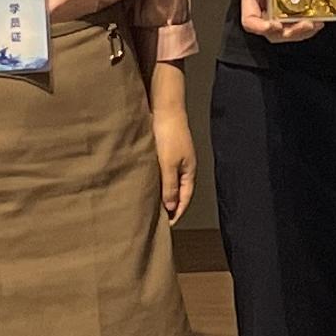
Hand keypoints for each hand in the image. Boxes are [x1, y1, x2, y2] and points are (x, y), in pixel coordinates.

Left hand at [152, 84, 197, 223]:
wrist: (165, 109)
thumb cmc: (169, 135)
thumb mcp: (168, 164)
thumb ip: (170, 187)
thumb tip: (171, 208)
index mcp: (189, 172)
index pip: (185, 199)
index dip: (177, 213)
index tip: (166, 226)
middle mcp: (184, 167)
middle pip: (178, 193)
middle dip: (169, 207)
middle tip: (157, 220)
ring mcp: (175, 159)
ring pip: (169, 183)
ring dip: (162, 194)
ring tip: (149, 206)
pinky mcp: (166, 152)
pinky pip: (162, 173)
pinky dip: (157, 182)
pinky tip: (146, 186)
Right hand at [234, 0, 322, 44]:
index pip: (250, 21)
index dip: (262, 28)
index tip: (275, 25)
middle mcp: (263, 7)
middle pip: (272, 32)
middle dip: (289, 32)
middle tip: (305, 25)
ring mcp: (277, 8)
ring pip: (287, 30)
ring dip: (302, 31)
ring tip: (316, 23)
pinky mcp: (290, 5)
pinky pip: (297, 20)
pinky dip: (308, 24)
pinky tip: (319, 17)